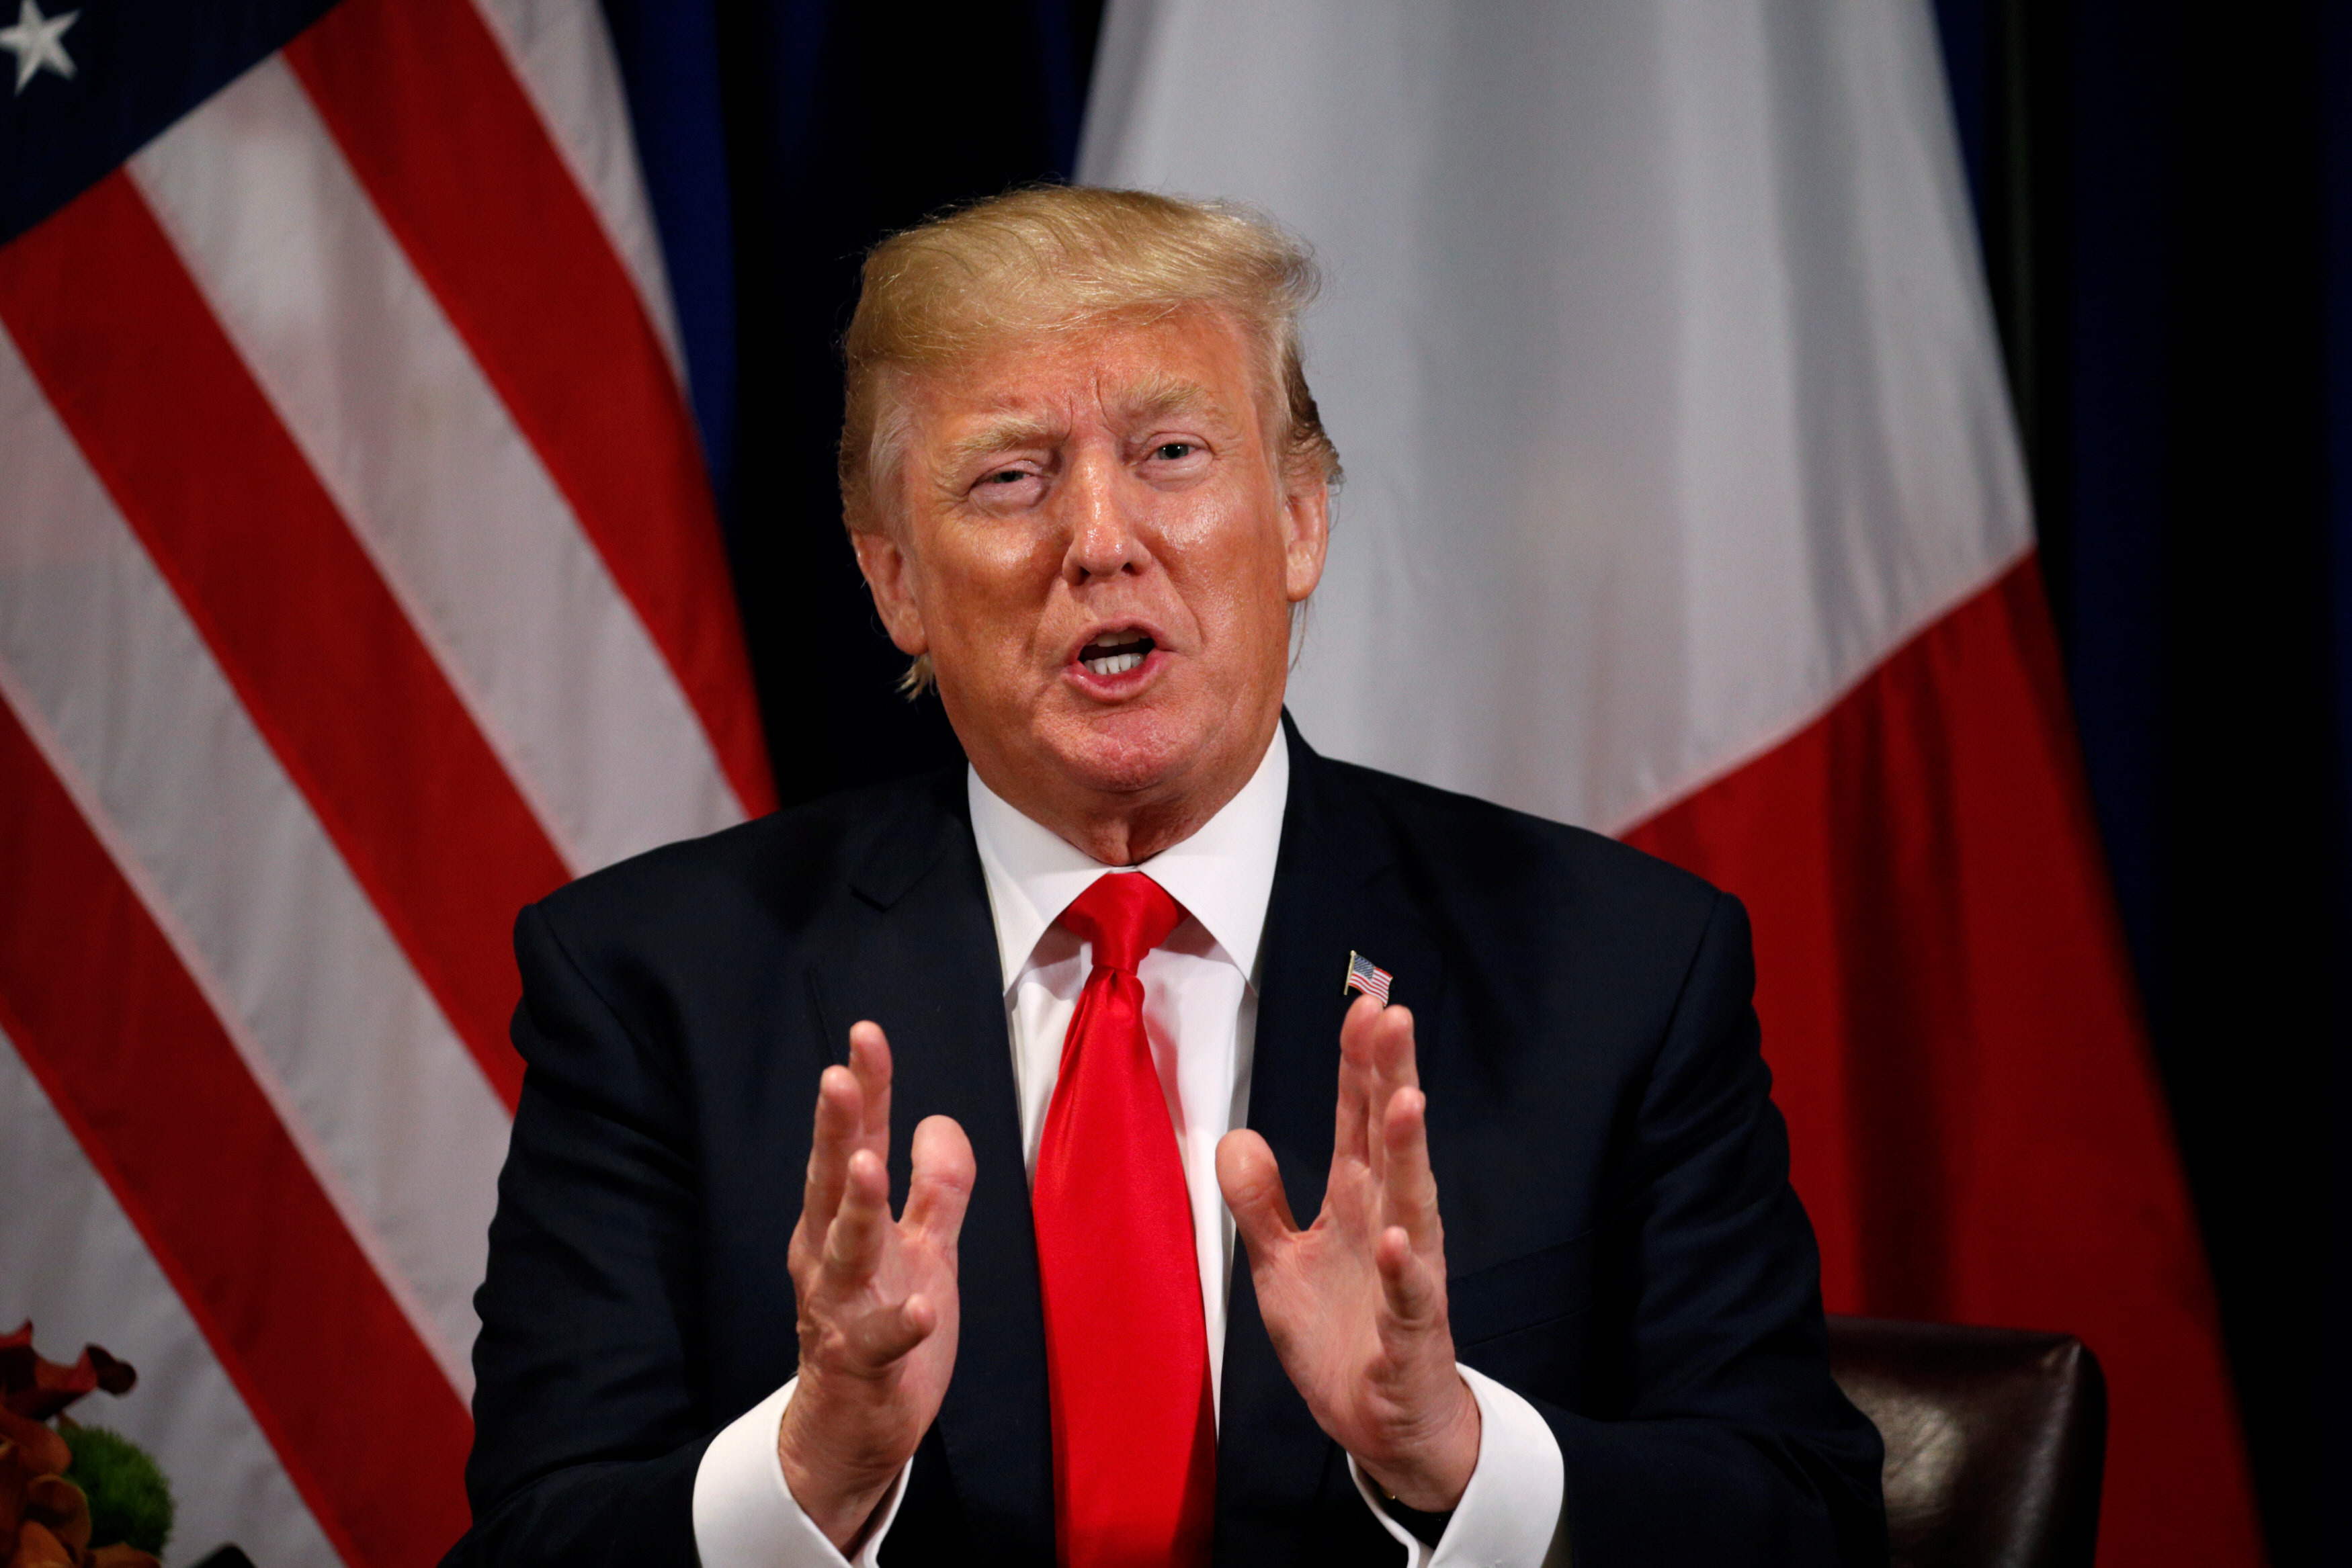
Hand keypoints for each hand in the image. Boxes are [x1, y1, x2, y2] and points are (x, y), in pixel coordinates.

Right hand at [777, 1023, 974, 1550]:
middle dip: (837, 1130)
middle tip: (837, 1077)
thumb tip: (940, 1119)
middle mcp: (830, 1257)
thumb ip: (936, 1186)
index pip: (856, 1143)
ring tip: (868, 1167)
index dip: (864, 1090)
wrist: (855, 1427)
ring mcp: (841, 1310)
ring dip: (856, 1209)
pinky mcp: (861, 1365)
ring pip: (844, 1252)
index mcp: (844, 1221)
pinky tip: (920, 1310)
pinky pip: (878, 1343)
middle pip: (833, 1183)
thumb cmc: (883, 1323)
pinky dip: (897, 1326)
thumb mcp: (924, 1247)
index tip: (865, 1034)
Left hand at [1216, 996, 1479, 1511]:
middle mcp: (1391, 1226)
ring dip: (1410, 1154)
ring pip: (1413, 1205)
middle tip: (1395, 1016)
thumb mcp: (1281, 1264)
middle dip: (1392, 1079)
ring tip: (1408, 1100)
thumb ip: (1261, 1201)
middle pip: (1392, 1142)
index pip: (1359, 1122)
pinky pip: (1410, 1299)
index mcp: (1358, 1204)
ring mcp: (1409, 1279)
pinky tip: (1398, 1240)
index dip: (1359, 1066)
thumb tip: (1236, 1136)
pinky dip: (1405, 1271)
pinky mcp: (1413, 1336)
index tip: (1363, 1005)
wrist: (1386, 1427)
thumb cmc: (1343, 1336)